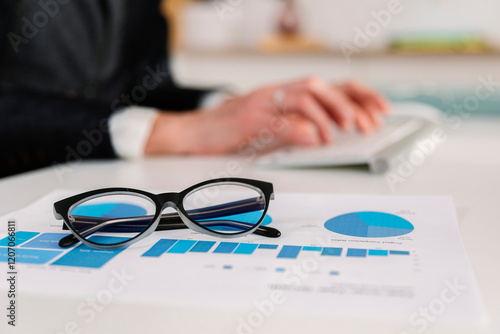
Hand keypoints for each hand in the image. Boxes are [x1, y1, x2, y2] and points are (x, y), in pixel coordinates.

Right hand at [144, 77, 389, 154]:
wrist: (194, 133)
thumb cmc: (231, 131)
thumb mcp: (270, 127)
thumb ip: (295, 127)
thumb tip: (322, 136)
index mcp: (285, 95)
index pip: (330, 86)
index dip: (359, 95)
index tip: (381, 109)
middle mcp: (276, 93)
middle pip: (320, 86)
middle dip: (350, 105)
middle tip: (366, 125)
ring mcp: (262, 104)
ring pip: (303, 96)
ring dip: (327, 115)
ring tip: (337, 134)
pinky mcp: (248, 120)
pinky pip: (277, 121)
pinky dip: (298, 129)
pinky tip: (312, 139)